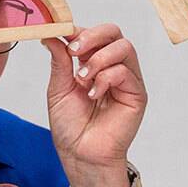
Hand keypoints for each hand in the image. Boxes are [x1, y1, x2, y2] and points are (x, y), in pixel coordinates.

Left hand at [45, 23, 145, 186]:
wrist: (80, 155)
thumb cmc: (70, 127)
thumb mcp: (58, 88)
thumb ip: (59, 60)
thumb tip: (51, 33)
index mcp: (93, 63)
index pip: (94, 34)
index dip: (78, 30)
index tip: (61, 34)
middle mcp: (112, 68)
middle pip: (114, 33)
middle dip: (92, 36)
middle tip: (74, 50)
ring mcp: (127, 80)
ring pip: (124, 47)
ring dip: (99, 58)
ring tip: (82, 77)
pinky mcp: (136, 94)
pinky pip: (126, 72)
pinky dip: (106, 78)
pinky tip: (93, 94)